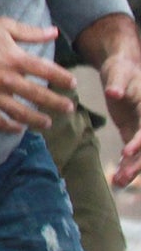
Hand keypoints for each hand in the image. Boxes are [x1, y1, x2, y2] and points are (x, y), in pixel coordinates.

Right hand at [0, 17, 74, 132]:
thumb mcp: (3, 26)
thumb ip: (30, 32)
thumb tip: (55, 32)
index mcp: (15, 59)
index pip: (48, 72)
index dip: (64, 79)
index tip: (72, 84)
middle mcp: (6, 79)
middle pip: (39, 96)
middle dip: (57, 104)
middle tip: (69, 109)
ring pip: (20, 113)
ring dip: (37, 120)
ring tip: (47, 123)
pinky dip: (8, 127)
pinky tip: (17, 128)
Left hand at [78, 12, 140, 184]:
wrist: (121, 69)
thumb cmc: (120, 69)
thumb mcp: (117, 73)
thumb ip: (116, 83)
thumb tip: (113, 92)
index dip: (140, 141)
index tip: (126, 152)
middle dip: (138, 162)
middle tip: (122, 177)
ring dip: (134, 168)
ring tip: (119, 182)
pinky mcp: (135, 131)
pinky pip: (134, 151)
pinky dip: (128, 164)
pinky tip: (119, 178)